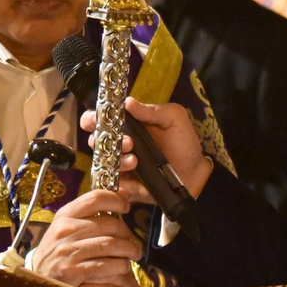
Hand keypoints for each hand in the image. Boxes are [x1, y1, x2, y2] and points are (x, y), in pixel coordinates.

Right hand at [30, 189, 141, 286]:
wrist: (38, 278)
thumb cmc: (57, 251)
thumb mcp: (66, 228)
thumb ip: (89, 215)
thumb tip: (122, 197)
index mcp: (65, 215)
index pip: (95, 198)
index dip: (116, 199)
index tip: (125, 206)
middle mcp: (65, 230)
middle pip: (109, 223)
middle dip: (127, 233)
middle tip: (133, 242)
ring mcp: (68, 251)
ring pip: (110, 244)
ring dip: (128, 250)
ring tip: (133, 255)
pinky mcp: (72, 271)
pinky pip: (105, 265)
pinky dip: (119, 266)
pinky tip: (122, 268)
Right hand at [80, 98, 211, 200]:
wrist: (195, 174)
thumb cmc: (183, 143)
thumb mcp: (173, 119)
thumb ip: (152, 110)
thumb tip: (128, 102)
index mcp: (128, 125)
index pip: (101, 119)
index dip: (91, 118)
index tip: (93, 120)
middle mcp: (120, 144)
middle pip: (96, 140)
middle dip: (103, 139)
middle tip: (127, 142)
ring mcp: (120, 165)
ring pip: (103, 161)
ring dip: (117, 158)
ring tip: (135, 160)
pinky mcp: (125, 184)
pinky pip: (111, 182)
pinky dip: (119, 177)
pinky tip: (135, 172)